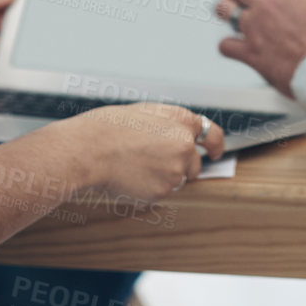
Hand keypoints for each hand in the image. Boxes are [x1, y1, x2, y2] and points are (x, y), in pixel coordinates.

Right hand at [58, 103, 224, 200]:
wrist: (89, 149)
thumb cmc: (108, 127)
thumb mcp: (144, 113)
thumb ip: (168, 125)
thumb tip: (178, 136)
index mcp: (180, 120)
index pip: (212, 134)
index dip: (216, 145)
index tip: (215, 153)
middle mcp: (184, 145)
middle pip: (193, 164)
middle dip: (179, 165)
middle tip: (150, 160)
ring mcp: (175, 170)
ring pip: (175, 179)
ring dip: (161, 177)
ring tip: (133, 165)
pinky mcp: (163, 190)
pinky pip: (160, 193)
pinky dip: (148, 188)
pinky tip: (130, 177)